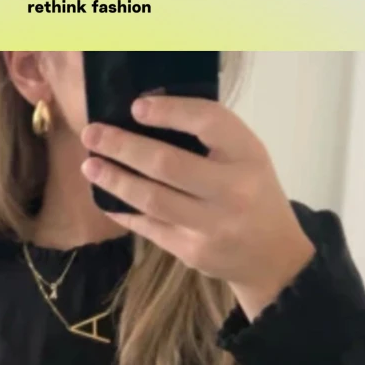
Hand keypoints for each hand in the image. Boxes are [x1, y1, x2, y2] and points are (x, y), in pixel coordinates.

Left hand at [79, 96, 315, 320]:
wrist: (274, 257)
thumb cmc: (253, 194)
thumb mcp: (247, 157)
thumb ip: (209, 137)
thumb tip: (146, 112)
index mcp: (248, 156)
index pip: (208, 122)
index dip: (170, 111)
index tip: (136, 107)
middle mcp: (232, 191)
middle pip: (167, 164)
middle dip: (122, 147)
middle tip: (92, 134)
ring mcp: (211, 226)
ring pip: (151, 199)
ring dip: (115, 180)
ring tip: (90, 166)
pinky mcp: (192, 252)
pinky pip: (149, 227)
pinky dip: (125, 211)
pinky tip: (107, 199)